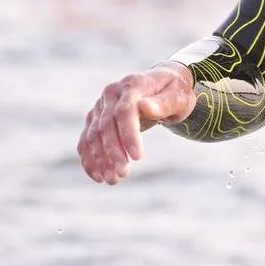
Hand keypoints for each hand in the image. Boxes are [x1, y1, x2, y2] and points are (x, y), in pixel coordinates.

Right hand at [78, 64, 195, 184]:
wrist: (162, 85)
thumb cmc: (174, 92)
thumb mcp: (178, 96)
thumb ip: (163, 103)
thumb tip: (145, 107)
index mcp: (132, 84)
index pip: (125, 111)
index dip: (129, 134)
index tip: (138, 157)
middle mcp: (111, 93)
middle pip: (106, 125)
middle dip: (113, 152)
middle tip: (123, 174)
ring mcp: (100, 106)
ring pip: (93, 134)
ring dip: (100, 159)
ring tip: (112, 180)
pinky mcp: (95, 118)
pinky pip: (86, 139)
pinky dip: (89, 158)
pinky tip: (97, 176)